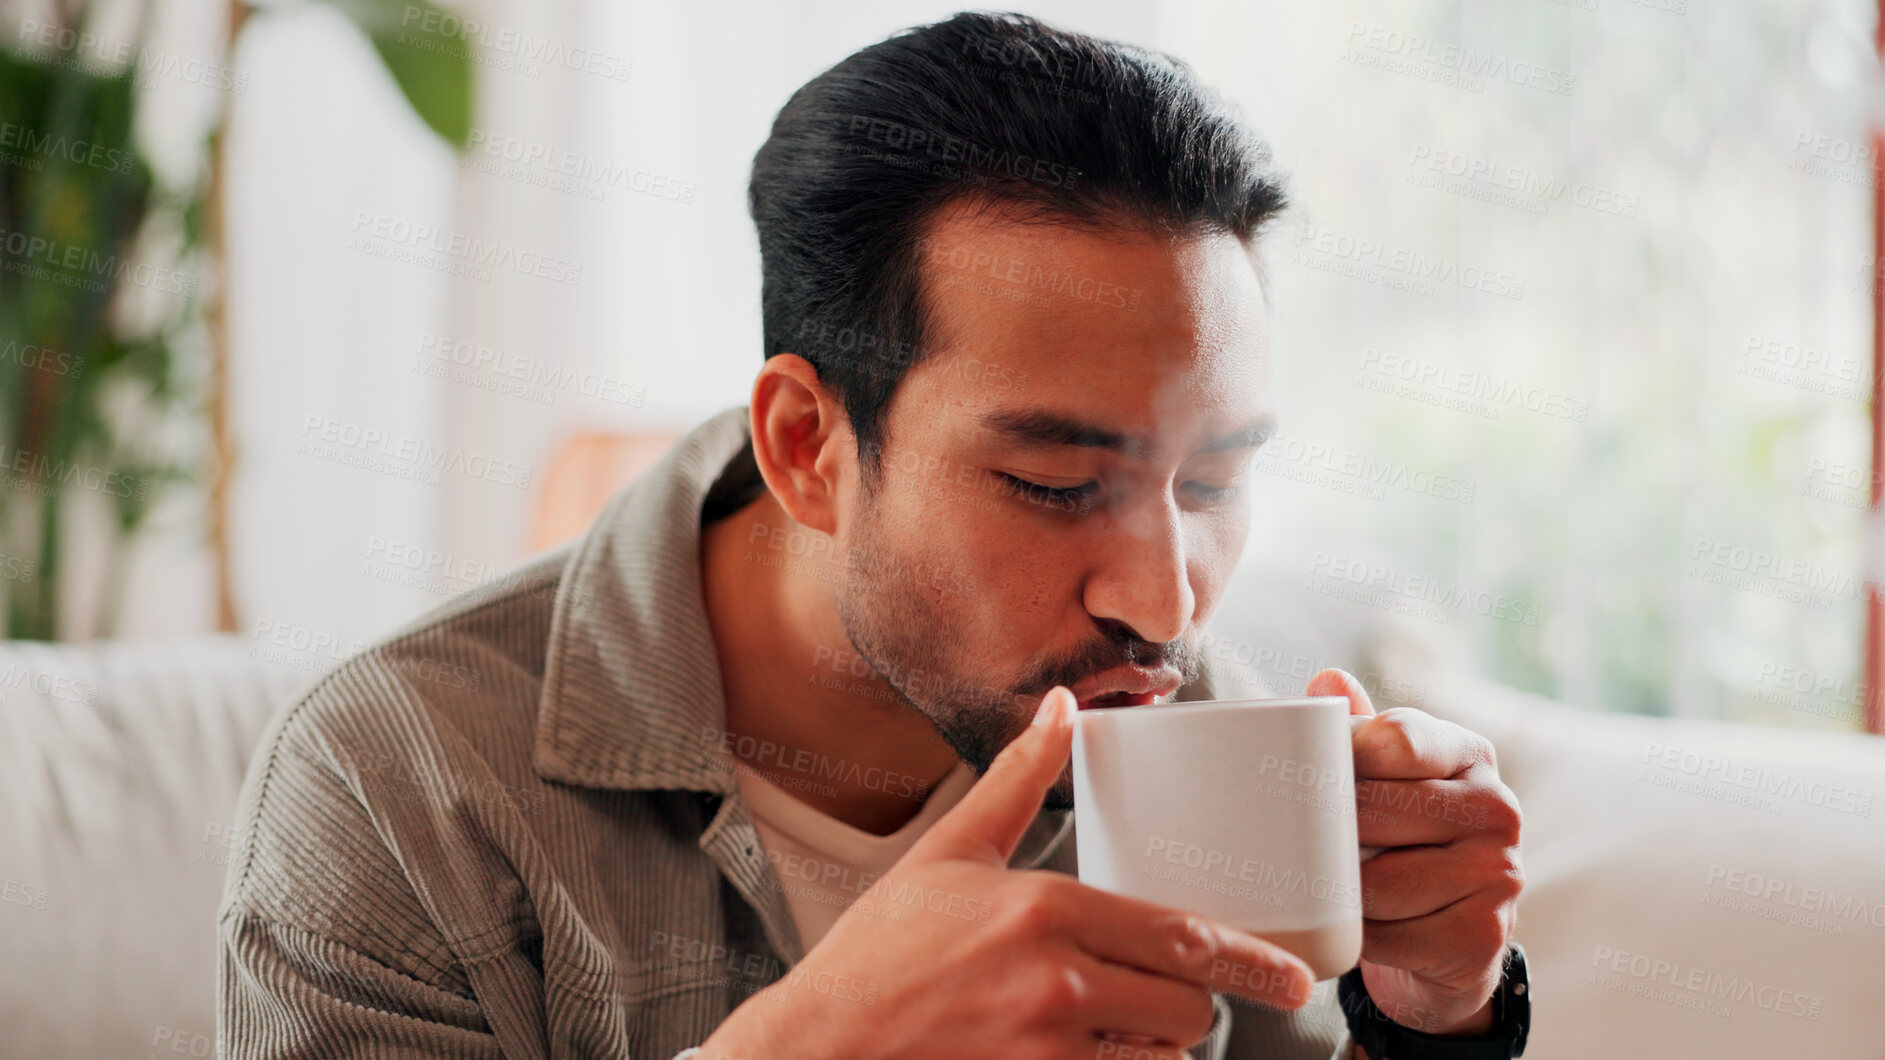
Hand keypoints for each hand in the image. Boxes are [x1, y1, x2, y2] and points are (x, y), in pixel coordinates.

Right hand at [698, 686, 1318, 1059]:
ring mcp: (1048, 1054)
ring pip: (1163, 1057)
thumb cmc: (880, 953)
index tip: (1294, 975)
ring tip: (1128, 1023)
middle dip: (1196, 1002)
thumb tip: (1063, 706)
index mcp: (1045, 910)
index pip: (1181, 937)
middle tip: (1183, 993)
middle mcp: (1056, 984)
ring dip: (1162, 1043)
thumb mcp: (949, 853)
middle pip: (1188, 1005)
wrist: (820, 1047)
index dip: (1250, 960)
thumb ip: (1018, 780)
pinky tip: (1098, 1055)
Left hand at [1307, 668, 1522, 1037]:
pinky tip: (1357, 929)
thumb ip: (1358, 731)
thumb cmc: (1402, 837)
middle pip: (1375, 811)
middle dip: (1326, 832)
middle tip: (1298, 841)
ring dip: (1339, 892)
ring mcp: (1500, 874)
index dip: (1343, 756)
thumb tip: (1327, 681)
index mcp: (1468, 754)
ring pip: (1377, 882)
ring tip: (1330, 888)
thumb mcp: (1386, 777)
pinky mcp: (1485, 936)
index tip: (1308, 774)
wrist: (1450, 932)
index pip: (1398, 740)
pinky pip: (1390, 937)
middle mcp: (1497, 807)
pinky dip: (1359, 937)